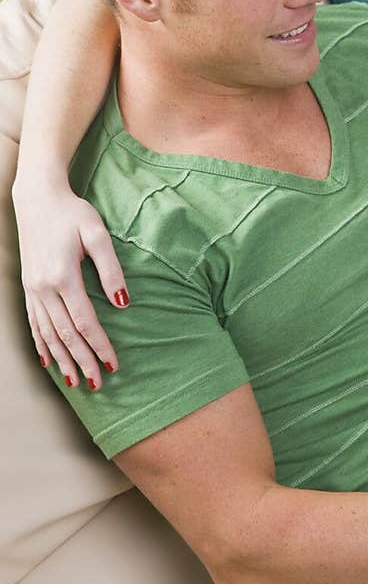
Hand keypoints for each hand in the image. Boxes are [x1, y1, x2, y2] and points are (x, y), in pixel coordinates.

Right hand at [12, 180, 127, 389]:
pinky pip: (34, 323)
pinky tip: (48, 360)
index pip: (85, 322)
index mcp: (63, 276)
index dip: (100, 346)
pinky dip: (42, 344)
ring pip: (48, 334)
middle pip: (66, 335)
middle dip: (82, 361)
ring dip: (62, 359)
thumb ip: (111, 269)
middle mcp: (44, 288)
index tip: (114, 365)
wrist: (37, 199)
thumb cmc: (72, 214)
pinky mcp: (28, 287)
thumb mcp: (97, 234)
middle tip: (98, 384)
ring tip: (75, 381)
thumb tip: (123, 304)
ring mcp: (32, 289)